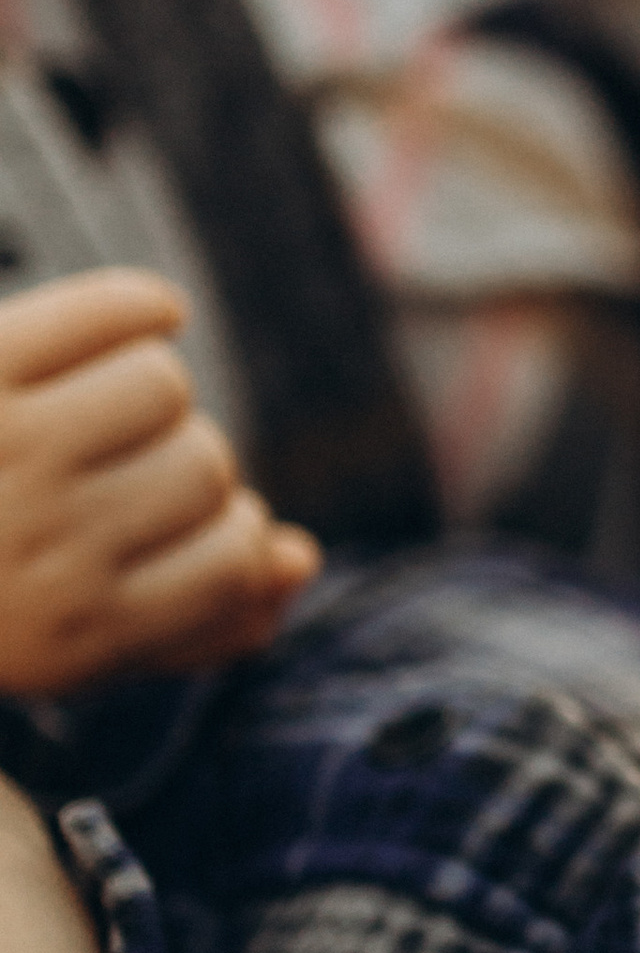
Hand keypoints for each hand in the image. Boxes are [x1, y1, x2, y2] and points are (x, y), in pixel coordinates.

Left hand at [0, 270, 317, 696]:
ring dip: (143, 387)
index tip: (179, 533)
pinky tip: (146, 316)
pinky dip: (142, 305)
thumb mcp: (62, 646)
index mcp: (71, 637)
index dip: (224, 537)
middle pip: (206, 467)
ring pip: (163, 386)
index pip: (234, 561)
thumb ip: (191, 626)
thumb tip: (299, 557)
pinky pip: (116, 312)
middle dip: (176, 464)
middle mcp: (48, 549)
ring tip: (93, 406)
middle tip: (112, 472)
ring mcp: (12, 453)